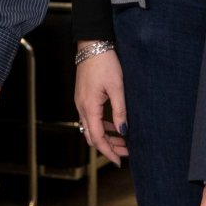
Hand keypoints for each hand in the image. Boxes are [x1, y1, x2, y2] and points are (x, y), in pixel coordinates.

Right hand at [73, 47, 127, 165]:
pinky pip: (90, 117)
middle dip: (108, 147)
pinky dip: (102, 125)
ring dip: (105, 137)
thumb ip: (120, 112)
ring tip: (122, 141)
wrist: (92, 44)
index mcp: (89, 107)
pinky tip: (114, 125)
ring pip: (90, 127)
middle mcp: (81, 106)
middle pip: (92, 136)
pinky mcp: (83, 96)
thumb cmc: (104, 63)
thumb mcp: (117, 88)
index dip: (108, 152)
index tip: (119, 161)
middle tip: (125, 153)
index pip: (97, 138)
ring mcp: (80, 101)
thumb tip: (123, 132)